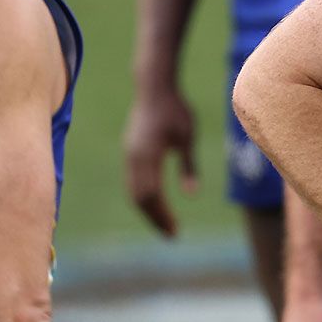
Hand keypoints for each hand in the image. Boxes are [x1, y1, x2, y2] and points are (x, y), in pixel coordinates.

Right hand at [123, 87, 197, 236]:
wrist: (154, 87)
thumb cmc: (175, 109)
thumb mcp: (187, 137)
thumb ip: (188, 165)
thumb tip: (191, 194)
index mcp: (148, 155)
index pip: (152, 195)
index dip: (162, 215)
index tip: (175, 230)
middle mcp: (134, 158)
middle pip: (140, 198)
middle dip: (155, 218)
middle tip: (172, 234)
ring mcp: (129, 155)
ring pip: (133, 192)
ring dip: (148, 210)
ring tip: (164, 223)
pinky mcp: (130, 152)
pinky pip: (132, 182)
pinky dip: (142, 197)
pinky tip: (156, 203)